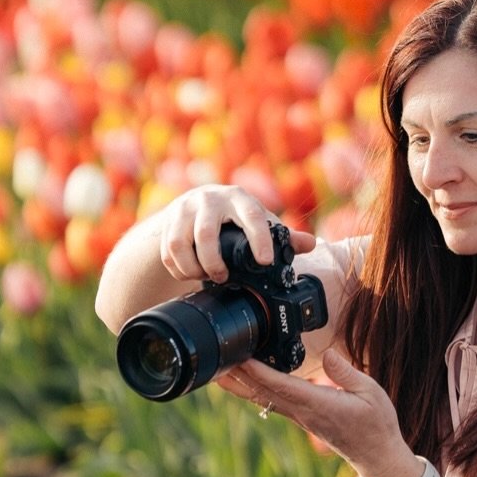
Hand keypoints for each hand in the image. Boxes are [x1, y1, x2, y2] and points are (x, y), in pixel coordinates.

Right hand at [157, 184, 315, 284]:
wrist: (195, 207)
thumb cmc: (235, 218)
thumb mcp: (259, 222)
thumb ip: (284, 235)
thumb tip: (310, 244)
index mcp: (238, 199)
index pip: (251, 215)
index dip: (259, 238)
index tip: (265, 261)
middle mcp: (209, 200)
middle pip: (205, 233)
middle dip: (214, 262)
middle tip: (223, 278)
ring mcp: (184, 209)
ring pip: (180, 243)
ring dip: (192, 267)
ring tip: (204, 277)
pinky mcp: (166, 222)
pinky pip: (167, 251)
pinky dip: (177, 269)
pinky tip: (188, 275)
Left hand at [216, 348, 421, 476]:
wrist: (376, 455)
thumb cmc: (376, 424)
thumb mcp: (371, 393)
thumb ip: (346, 372)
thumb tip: (328, 353)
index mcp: (318, 403)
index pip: (281, 385)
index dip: (258, 371)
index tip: (240, 357)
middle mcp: (303, 412)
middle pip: (262, 391)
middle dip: (239, 375)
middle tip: (217, 357)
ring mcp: (299, 417)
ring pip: (263, 398)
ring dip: (240, 384)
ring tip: (219, 369)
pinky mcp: (301, 417)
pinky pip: (272, 402)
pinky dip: (255, 389)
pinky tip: (245, 382)